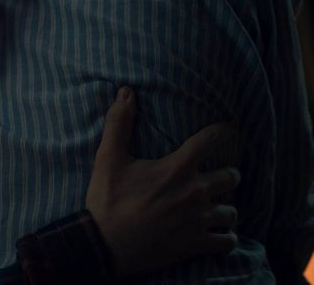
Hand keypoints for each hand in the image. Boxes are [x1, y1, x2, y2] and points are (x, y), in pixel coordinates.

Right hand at [86, 86, 240, 276]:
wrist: (105, 245)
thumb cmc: (107, 200)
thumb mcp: (108, 158)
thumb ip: (119, 123)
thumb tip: (126, 92)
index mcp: (177, 168)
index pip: (211, 141)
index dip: (222, 132)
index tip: (226, 130)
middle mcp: (195, 192)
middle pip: (231, 176)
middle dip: (227, 174)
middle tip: (218, 176)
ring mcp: (198, 220)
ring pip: (231, 211)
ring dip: (225, 208)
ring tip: (216, 208)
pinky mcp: (197, 244)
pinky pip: (227, 240)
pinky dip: (226, 237)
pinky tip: (218, 233)